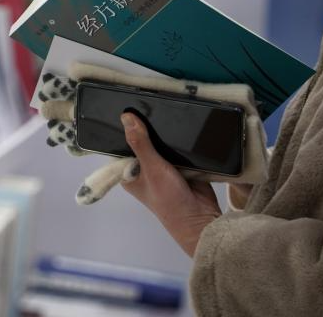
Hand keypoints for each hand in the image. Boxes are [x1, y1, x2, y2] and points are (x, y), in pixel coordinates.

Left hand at [119, 112, 221, 256]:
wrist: (201, 217)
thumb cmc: (170, 202)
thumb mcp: (152, 169)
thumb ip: (140, 143)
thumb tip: (126, 119)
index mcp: (129, 173)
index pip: (121, 145)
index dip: (124, 129)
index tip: (127, 108)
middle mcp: (144, 169)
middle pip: (143, 141)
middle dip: (147, 129)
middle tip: (149, 106)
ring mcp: (163, 166)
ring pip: (161, 142)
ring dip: (165, 135)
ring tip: (165, 113)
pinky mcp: (181, 164)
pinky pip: (177, 147)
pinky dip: (179, 141)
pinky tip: (180, 126)